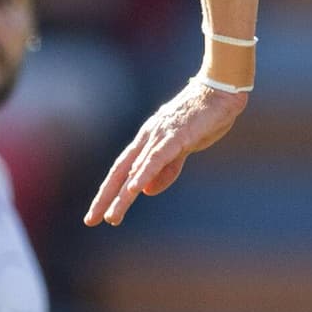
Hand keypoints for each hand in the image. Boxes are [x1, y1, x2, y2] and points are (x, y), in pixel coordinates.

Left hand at [83, 74, 249, 224]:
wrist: (221, 91)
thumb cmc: (204, 118)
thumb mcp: (183, 149)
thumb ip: (166, 169)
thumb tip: (145, 191)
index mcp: (147, 141)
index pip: (121, 170)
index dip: (109, 192)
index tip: (98, 213)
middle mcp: (147, 138)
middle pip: (120, 172)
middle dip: (104, 198)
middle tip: (91, 220)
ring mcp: (160, 136)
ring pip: (136, 170)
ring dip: (122, 195)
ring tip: (111, 216)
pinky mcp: (176, 136)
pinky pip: (157, 158)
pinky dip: (144, 173)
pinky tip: (134, 190)